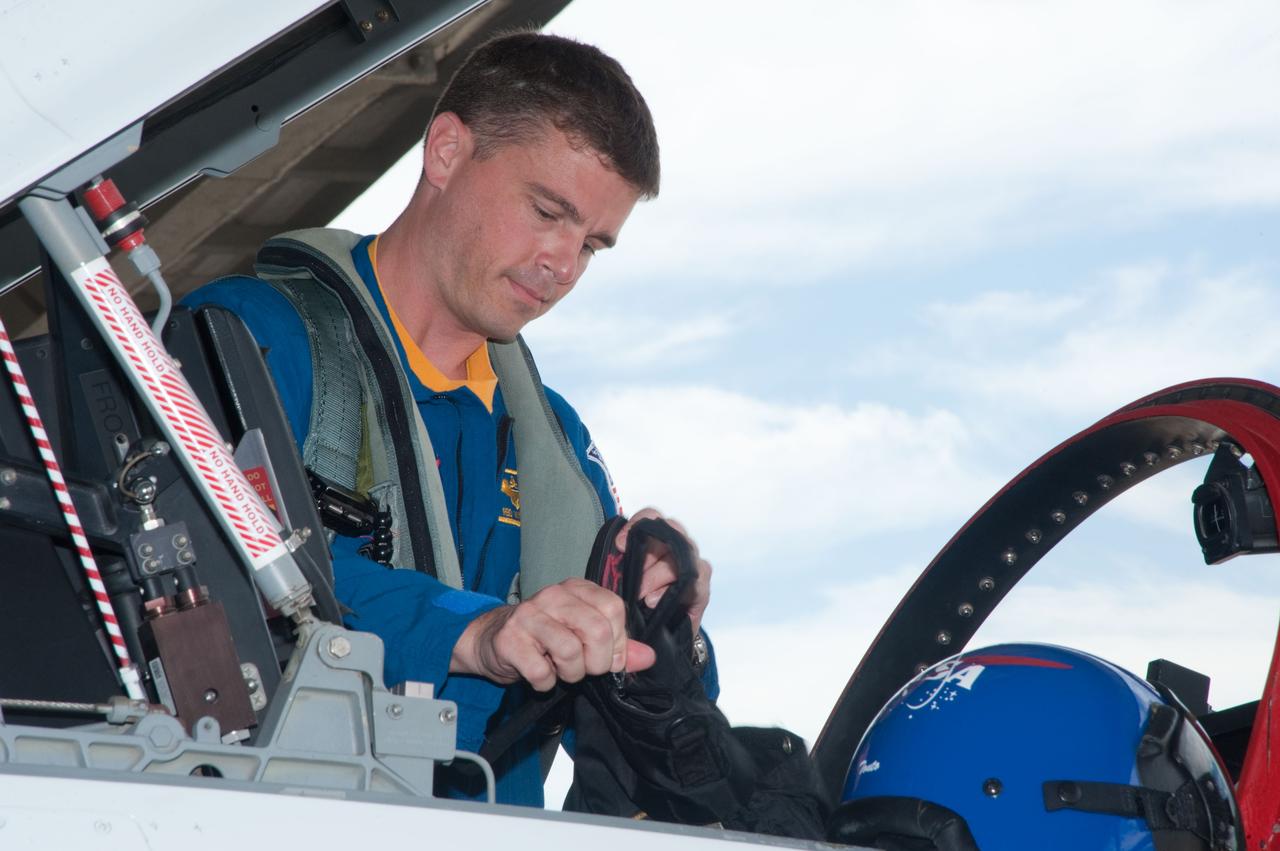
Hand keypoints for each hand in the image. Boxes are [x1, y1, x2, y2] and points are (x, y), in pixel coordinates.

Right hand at [450, 578, 655, 690]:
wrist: (490, 640)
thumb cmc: (542, 638)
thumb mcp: (582, 636)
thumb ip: (617, 645)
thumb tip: (648, 657)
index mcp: (576, 589)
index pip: (614, 609)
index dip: (619, 641)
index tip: (609, 658)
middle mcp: (553, 595)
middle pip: (597, 630)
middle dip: (597, 662)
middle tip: (584, 668)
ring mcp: (528, 615)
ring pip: (571, 651)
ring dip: (570, 673)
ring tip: (559, 669)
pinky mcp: (509, 640)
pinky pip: (542, 672)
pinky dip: (545, 683)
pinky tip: (539, 674)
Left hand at [616, 507, 712, 635]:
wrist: (657, 636)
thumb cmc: (638, 604)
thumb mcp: (622, 580)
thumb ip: (619, 564)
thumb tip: (610, 554)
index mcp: (658, 541)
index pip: (653, 517)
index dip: (637, 525)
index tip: (619, 545)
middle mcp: (679, 548)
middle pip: (671, 532)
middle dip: (648, 555)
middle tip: (631, 579)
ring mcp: (693, 567)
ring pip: (681, 556)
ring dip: (657, 575)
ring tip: (641, 596)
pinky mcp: (702, 590)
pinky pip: (694, 582)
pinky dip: (670, 591)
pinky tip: (654, 601)